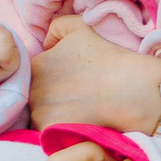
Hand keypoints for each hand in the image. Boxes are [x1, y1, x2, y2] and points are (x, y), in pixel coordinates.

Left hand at [27, 13, 160, 131]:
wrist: (129, 89)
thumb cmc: (106, 57)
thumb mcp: (79, 27)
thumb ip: (56, 27)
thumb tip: (46, 44)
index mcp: (35, 65)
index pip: (34, 75)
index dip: (52, 79)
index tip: (71, 81)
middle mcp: (31, 89)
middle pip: (34, 97)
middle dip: (49, 97)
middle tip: (75, 96)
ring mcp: (38, 112)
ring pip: (40, 116)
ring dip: (53, 115)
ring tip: (79, 110)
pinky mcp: (50, 131)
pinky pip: (49, 133)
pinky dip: (61, 130)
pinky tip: (79, 123)